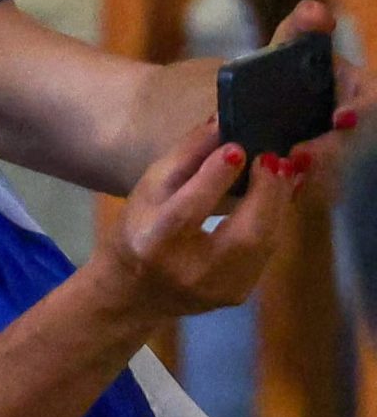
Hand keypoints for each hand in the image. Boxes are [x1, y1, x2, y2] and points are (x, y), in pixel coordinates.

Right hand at [90, 118, 300, 322]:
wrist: (133, 291)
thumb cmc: (137, 229)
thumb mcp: (147, 190)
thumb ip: (184, 157)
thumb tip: (220, 122)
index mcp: (155, 242)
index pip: (188, 211)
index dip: (214, 179)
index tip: (237, 148)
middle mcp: (190, 271)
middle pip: (244, 234)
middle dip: (267, 192)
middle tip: (275, 159)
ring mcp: (219, 288)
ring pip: (265, 243)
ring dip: (278, 204)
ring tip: (282, 172)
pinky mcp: (239, 294)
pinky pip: (267, 252)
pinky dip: (275, 221)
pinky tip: (276, 198)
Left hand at [266, 0, 366, 201]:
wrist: (264, 106)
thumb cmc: (284, 73)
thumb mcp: (290, 49)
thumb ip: (299, 30)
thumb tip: (314, 10)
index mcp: (360, 92)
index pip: (373, 101)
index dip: (362, 109)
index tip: (341, 117)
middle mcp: (358, 124)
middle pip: (356, 143)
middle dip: (332, 150)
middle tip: (299, 155)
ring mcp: (346, 155)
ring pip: (340, 171)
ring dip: (316, 175)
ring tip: (284, 170)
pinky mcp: (325, 179)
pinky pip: (320, 189)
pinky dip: (302, 188)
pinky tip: (280, 188)